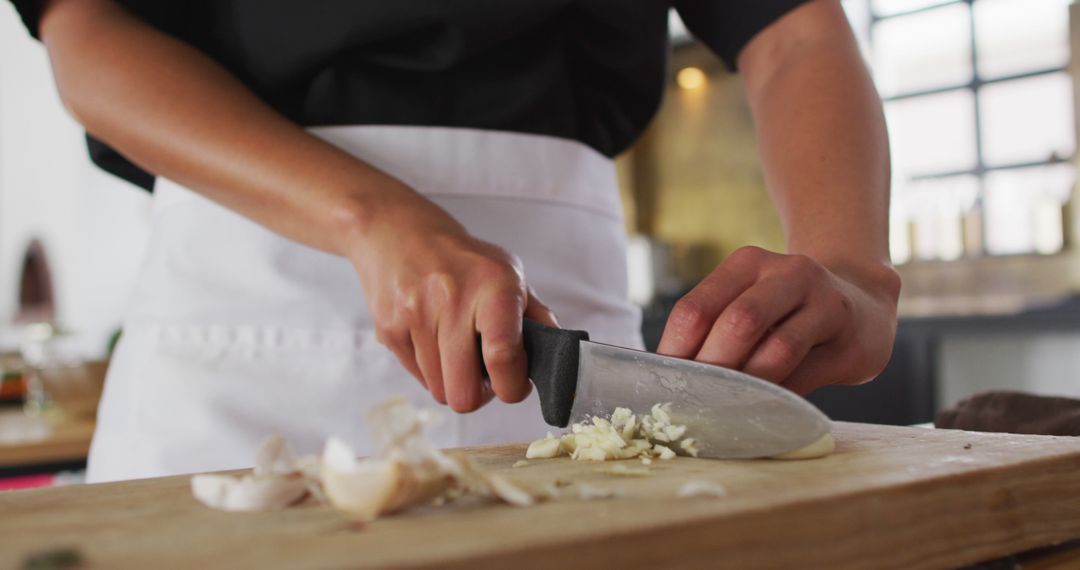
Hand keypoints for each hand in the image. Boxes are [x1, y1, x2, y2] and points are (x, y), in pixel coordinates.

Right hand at [344, 184, 557, 412]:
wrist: (396, 231)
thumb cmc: (461, 259)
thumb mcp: (508, 273)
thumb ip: (536, 317)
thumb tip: (562, 356)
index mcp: (493, 286)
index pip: (503, 357)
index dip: (512, 386)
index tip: (515, 384)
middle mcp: (452, 300)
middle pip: (464, 393)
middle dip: (479, 393)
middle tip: (484, 373)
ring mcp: (415, 316)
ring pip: (440, 391)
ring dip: (454, 380)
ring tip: (458, 349)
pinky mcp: (389, 330)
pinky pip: (417, 378)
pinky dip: (431, 369)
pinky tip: (434, 339)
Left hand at [657, 246, 899, 394]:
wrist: (863, 303)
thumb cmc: (788, 314)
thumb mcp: (751, 305)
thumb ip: (717, 332)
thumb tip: (673, 380)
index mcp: (747, 264)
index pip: (696, 308)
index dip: (675, 351)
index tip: (663, 384)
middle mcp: (787, 273)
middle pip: (737, 323)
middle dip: (712, 369)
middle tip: (696, 401)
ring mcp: (824, 300)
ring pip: (777, 349)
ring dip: (748, 385)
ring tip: (728, 406)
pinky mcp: (850, 337)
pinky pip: (806, 372)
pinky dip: (779, 394)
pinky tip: (764, 405)